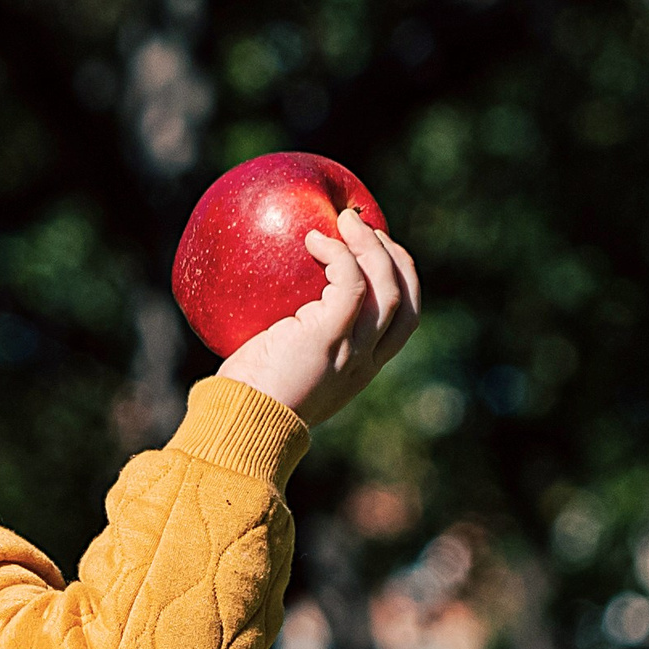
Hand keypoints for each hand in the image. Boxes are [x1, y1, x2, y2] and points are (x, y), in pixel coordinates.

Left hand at [217, 208, 420, 427]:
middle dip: (395, 257)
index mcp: (361, 371)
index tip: (379, 255)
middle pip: (406, 300)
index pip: (403, 322)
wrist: (241, 428)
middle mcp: (365, 362)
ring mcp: (352, 349)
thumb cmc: (246, 404)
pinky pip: (350, 282)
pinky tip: (313, 239)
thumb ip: (296, 347)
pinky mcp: (329, 335)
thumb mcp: (285, 374)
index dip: (401, 281)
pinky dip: (339, 254)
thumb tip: (276, 314)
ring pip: (386, 285)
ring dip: (370, 245)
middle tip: (366, 229)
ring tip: (345, 220)